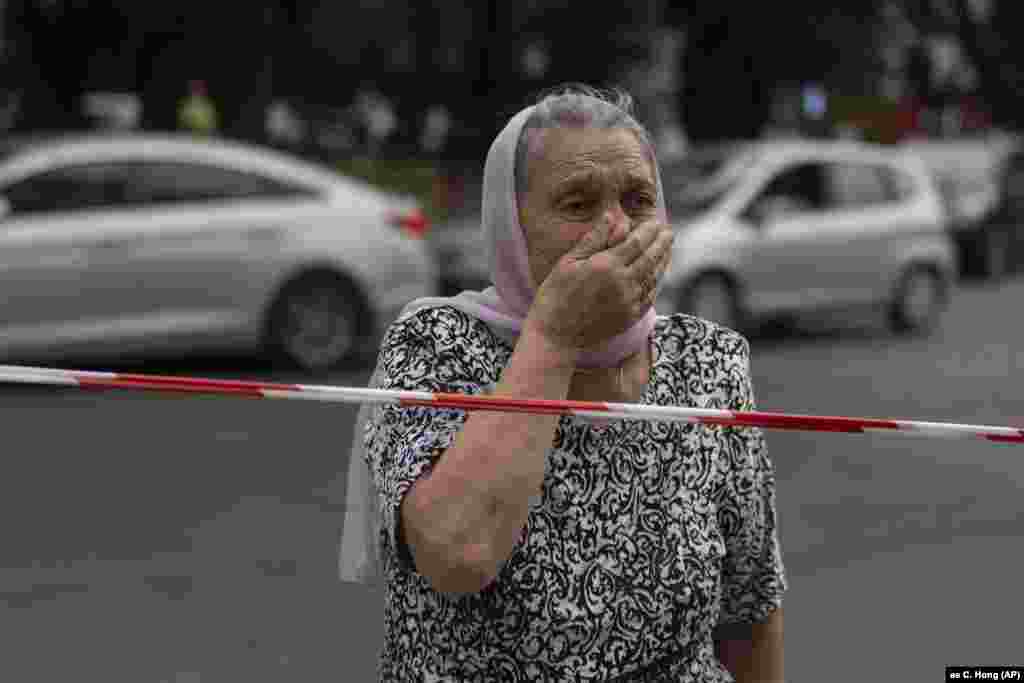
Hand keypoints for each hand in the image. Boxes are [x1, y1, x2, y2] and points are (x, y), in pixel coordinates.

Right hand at [525, 217, 673, 350]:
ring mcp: (628, 302)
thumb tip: (612, 216)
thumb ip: (593, 239)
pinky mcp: (629, 317)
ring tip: (666, 250)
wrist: (555, 335)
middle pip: (650, 257)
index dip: (648, 231)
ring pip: (653, 277)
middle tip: (668, 232)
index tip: (654, 222)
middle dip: (661, 243)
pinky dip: (656, 283)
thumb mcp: (568, 261)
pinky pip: (649, 296)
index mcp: (606, 265)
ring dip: (662, 261)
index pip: (636, 242)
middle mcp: (622, 283)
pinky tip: (656, 275)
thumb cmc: (555, 294)